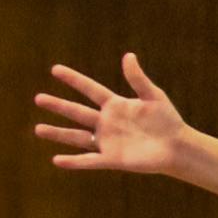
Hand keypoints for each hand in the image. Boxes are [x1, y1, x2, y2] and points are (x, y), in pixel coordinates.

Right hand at [34, 54, 194, 174]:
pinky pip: (89, 160)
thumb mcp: (154, 96)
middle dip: (58, 105)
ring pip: (77, 137)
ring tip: (38, 129)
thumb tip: (128, 56)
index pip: (90, 89)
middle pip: (77, 112)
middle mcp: (106, 122)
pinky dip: (74, 162)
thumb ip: (138, 79)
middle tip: (38, 98)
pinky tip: (56, 160)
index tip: (55, 69)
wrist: (178, 147)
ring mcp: (107, 141)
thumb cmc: (168, 120)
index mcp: (115, 105)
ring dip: (58, 133)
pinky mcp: (112, 158)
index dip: (74, 79)